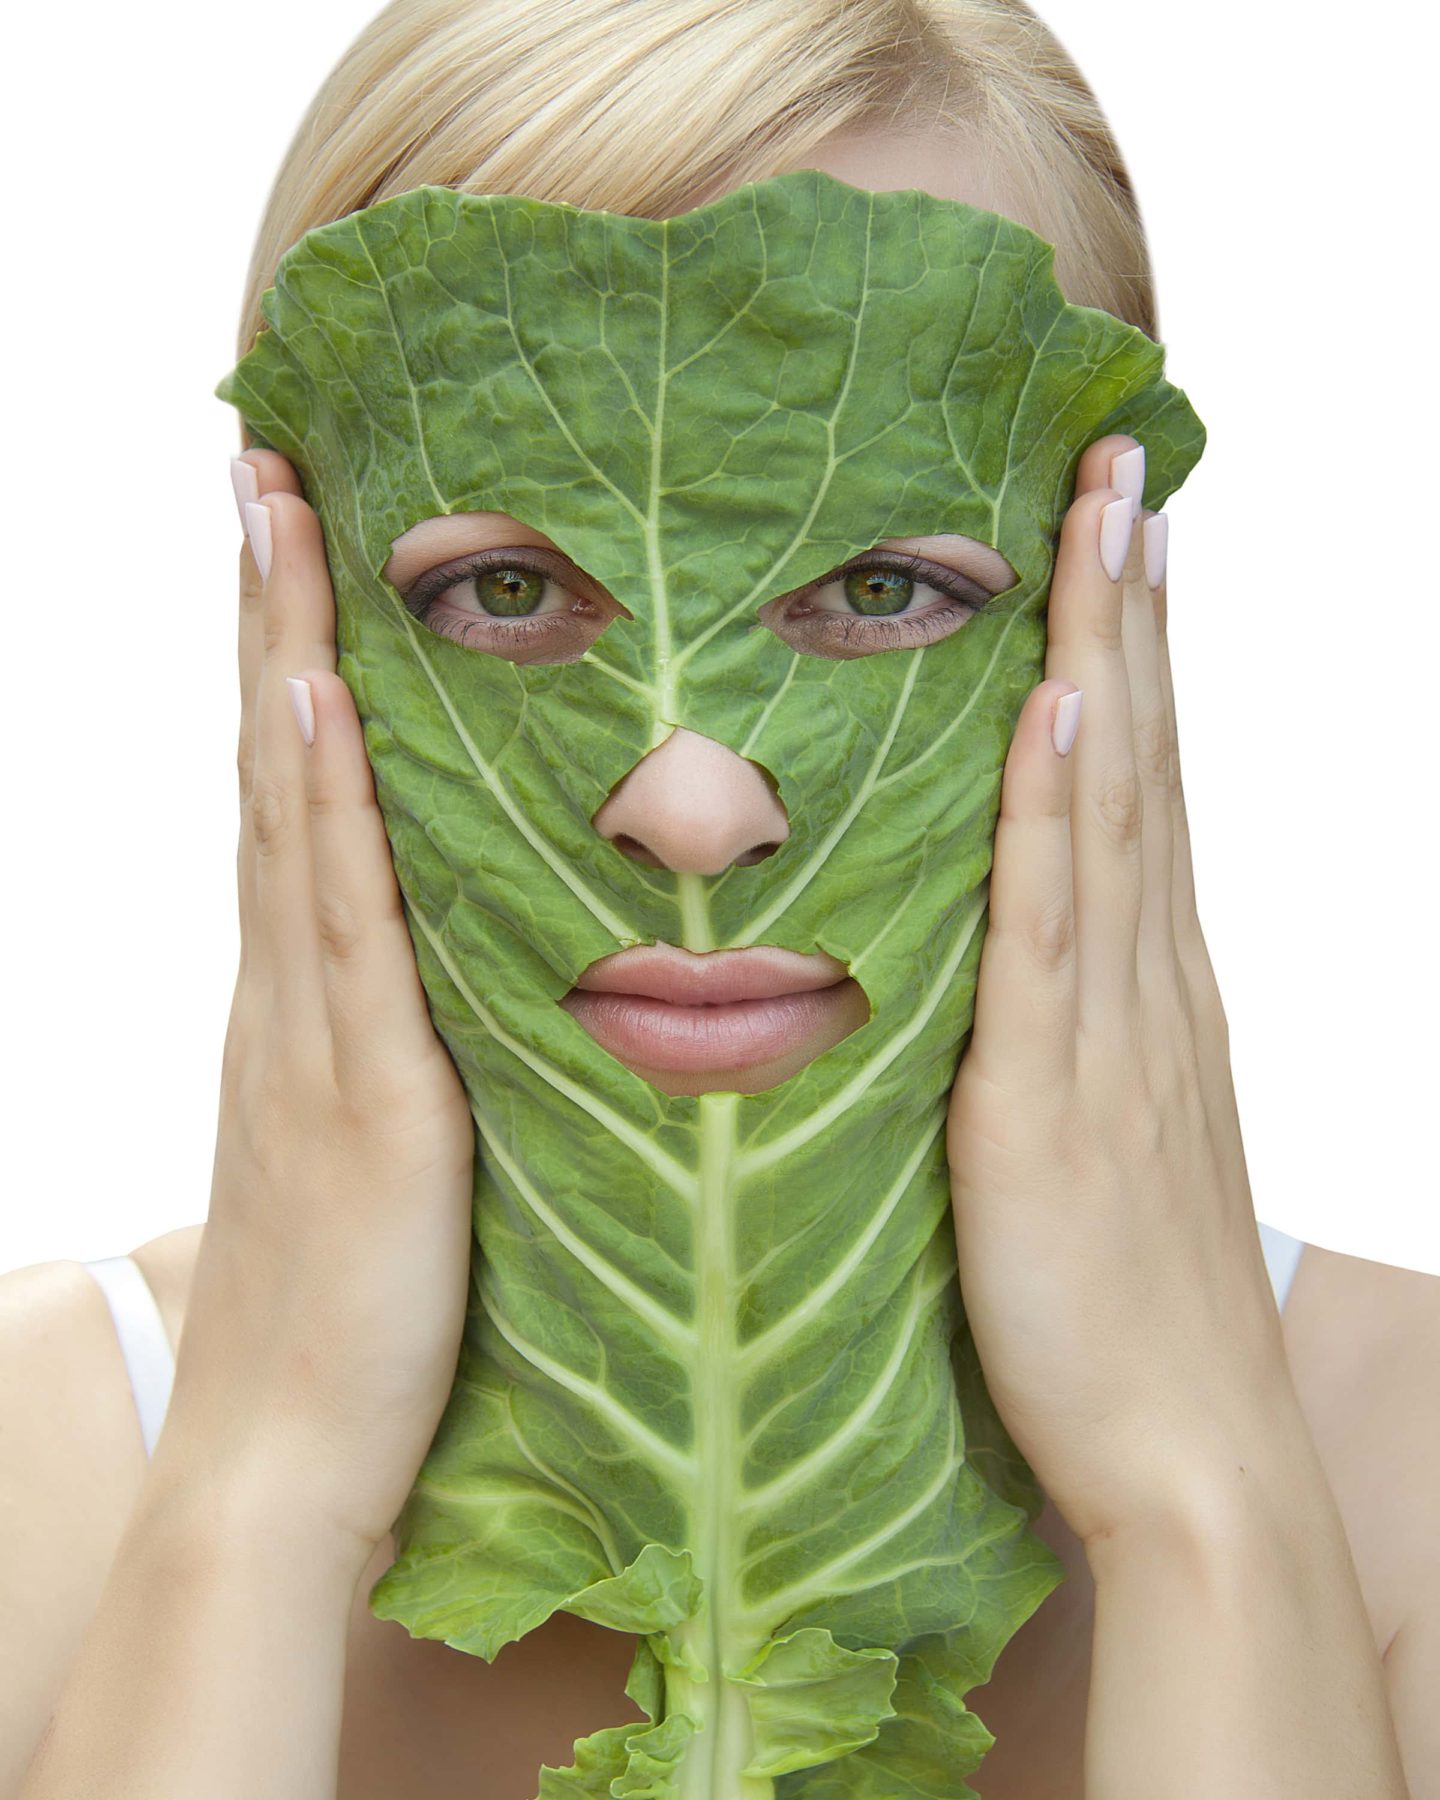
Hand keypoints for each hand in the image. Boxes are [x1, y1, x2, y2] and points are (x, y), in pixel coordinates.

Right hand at [154, 450, 475, 1566]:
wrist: (294, 1448)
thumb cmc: (358, 1306)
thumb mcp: (391, 1138)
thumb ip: (420, 1039)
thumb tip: (479, 964)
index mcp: (310, 989)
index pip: (294, 788)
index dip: (284, 656)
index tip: (290, 533)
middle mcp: (294, 981)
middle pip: (274, 761)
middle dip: (268, 608)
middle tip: (264, 460)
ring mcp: (314, 1025)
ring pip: (293, 808)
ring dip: (283, 654)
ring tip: (276, 511)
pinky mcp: (361, 1088)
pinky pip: (342, 923)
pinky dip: (321, 805)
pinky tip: (317, 704)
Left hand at [947, 435, 1292, 1548]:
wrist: (1184, 1456)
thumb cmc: (1127, 1313)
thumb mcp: (1095, 1144)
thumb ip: (1056, 1042)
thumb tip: (1002, 971)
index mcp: (1149, 989)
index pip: (1144, 785)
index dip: (1137, 655)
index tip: (1125, 536)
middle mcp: (1147, 980)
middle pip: (1142, 759)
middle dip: (1129, 607)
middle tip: (1121, 464)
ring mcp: (1111, 1027)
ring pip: (1112, 807)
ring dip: (1105, 656)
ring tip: (1103, 518)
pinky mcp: (1053, 1095)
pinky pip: (1053, 928)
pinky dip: (1061, 813)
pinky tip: (1058, 713)